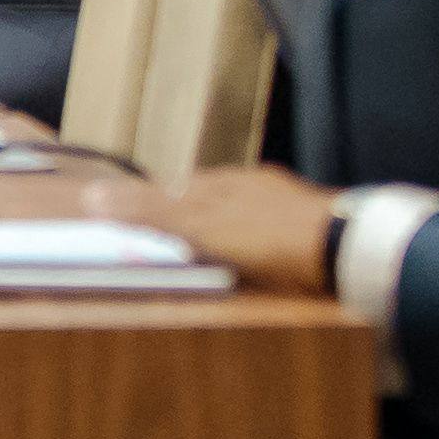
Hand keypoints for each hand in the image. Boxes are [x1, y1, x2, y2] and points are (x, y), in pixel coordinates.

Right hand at [92, 163, 336, 295]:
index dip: (150, 205)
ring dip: (223, 228)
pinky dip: (256, 241)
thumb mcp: (200, 226)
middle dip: (187, 215)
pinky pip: (271, 230)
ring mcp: (284, 204)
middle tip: (168, 242)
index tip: (129, 222)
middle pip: (208, 198)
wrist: (344, 249)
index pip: (174, 188)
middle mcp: (253, 185)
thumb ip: (151, 212)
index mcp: (223, 181)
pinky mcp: (309, 227)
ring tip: (211, 252)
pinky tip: (260, 257)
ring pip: (241, 213)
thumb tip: (94, 196)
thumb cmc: (268, 236)